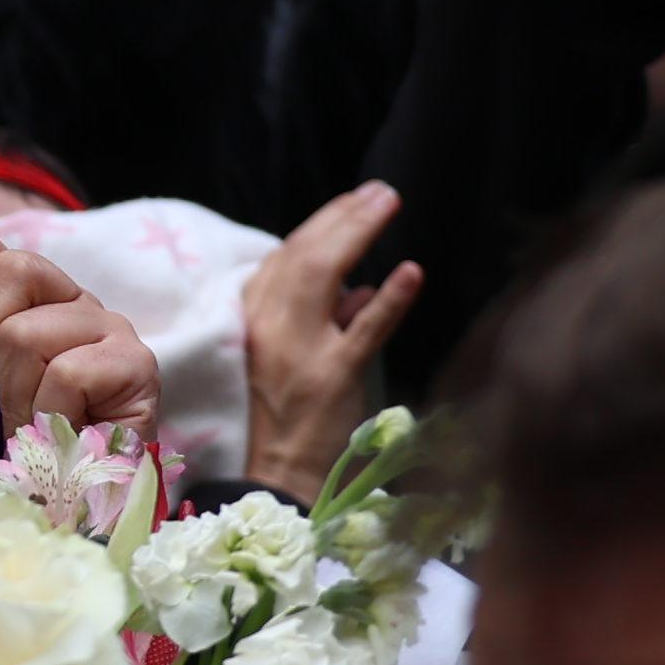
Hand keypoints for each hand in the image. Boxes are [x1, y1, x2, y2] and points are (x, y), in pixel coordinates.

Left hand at [0, 224, 160, 503]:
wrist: (19, 524)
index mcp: (13, 294)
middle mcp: (64, 299)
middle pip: (11, 267)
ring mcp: (106, 328)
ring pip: (30, 330)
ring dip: (11, 397)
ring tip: (24, 426)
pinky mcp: (136, 366)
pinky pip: (69, 370)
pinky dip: (46, 418)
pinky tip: (57, 439)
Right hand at [236, 182, 423, 500]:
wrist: (277, 472)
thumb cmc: (285, 414)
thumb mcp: (288, 354)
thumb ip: (321, 318)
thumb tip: (362, 287)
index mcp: (254, 319)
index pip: (286, 256)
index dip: (322, 222)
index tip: (353, 200)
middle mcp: (271, 327)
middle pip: (305, 255)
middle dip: (343, 215)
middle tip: (381, 192)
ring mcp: (301, 351)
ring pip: (325, 277)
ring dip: (359, 234)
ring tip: (388, 205)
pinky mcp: (332, 378)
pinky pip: (363, 332)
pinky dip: (390, 302)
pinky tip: (411, 274)